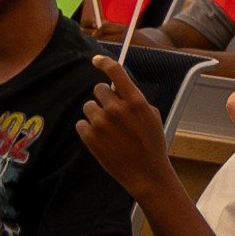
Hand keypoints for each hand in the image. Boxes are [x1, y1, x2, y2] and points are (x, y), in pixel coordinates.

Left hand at [75, 54, 178, 192]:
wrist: (146, 175)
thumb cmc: (152, 146)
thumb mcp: (152, 117)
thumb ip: (135, 101)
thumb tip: (119, 90)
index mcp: (135, 102)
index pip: (115, 72)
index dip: (103, 63)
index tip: (96, 60)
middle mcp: (116, 109)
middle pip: (99, 89)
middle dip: (105, 98)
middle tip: (113, 112)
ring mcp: (101, 123)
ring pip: (89, 107)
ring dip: (96, 115)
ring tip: (109, 130)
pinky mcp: (90, 137)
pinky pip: (82, 124)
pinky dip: (89, 130)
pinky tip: (102, 139)